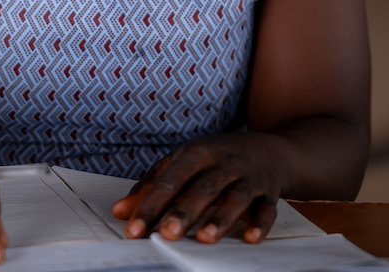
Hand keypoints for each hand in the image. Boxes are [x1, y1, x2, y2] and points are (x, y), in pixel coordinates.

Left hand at [111, 133, 286, 243]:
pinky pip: (266, 208)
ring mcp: (248, 176)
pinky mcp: (268, 192)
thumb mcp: (183, 163)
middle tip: (167, 234)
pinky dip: (259, 223)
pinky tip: (250, 238)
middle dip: (184, 211)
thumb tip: (120, 211)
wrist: (267, 149)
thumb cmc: (215, 158)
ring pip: (235, 197)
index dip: (150, 205)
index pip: (169, 180)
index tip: (134, 229)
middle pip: (202, 187)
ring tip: (204, 239)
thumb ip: (152, 186)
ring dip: (221, 218)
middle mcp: (223, 163)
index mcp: (196, 153)